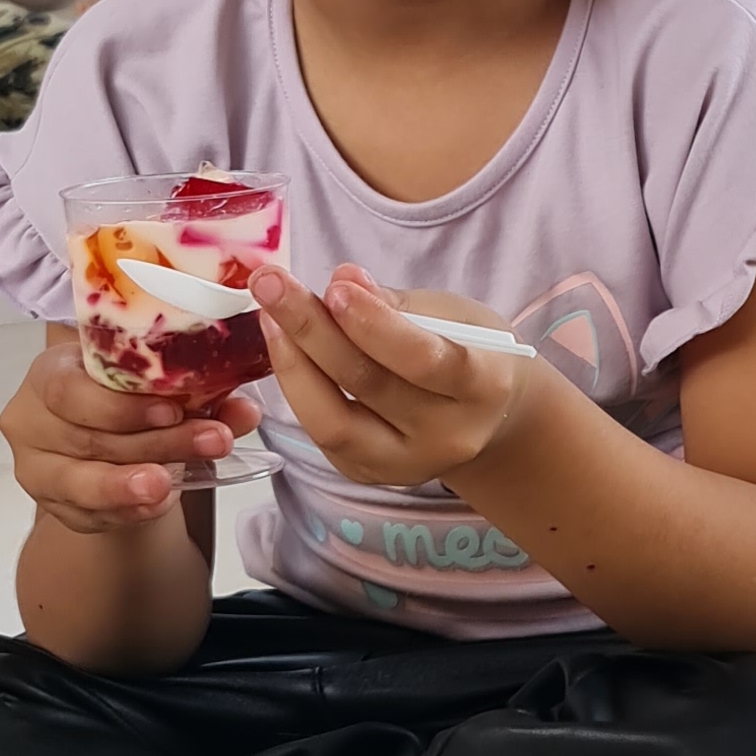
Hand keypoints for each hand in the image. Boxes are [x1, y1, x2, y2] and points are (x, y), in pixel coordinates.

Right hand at [1, 327, 252, 530]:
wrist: (108, 435)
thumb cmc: (126, 398)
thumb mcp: (157, 384)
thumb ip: (201, 393)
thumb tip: (245, 411)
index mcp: (50, 372)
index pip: (69, 389)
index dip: (120, 405)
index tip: (173, 410)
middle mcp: (31, 420)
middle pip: (87, 437)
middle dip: (155, 444)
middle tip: (210, 443)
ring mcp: (36, 468)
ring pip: (81, 482)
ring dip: (134, 484)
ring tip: (173, 486)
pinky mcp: (52, 505)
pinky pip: (87, 516)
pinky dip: (127, 512)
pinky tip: (158, 505)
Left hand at [251, 264, 536, 487]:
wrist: (486, 419)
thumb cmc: (471, 352)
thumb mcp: (455, 315)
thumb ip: (397, 303)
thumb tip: (343, 279)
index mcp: (484, 387)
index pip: (423, 359)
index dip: (374, 324)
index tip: (334, 287)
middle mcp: (448, 437)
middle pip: (368, 385)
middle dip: (312, 330)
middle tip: (270, 283)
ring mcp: (406, 465)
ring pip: (333, 422)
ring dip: (292, 364)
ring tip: (268, 315)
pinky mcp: (368, 476)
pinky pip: (322, 432)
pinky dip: (298, 388)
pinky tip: (285, 348)